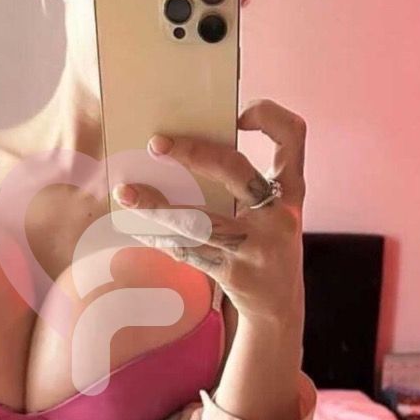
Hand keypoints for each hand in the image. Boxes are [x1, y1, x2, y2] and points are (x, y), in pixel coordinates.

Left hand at [111, 97, 306, 322]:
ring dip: (158, 206)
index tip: (238, 112)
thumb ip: (242, 182)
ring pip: (200, 220)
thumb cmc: (264, 244)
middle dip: (194, 153)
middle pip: (236, 171)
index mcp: (292, 190)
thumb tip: (181, 148)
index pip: (293, 137)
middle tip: (156, 144)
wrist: (278, 307)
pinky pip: (188, 251)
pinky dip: (159, 237)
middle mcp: (281, 215)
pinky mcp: (235, 274)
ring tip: (126, 193)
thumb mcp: (269, 210)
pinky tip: (138, 226)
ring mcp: (259, 247)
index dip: (269, 116)